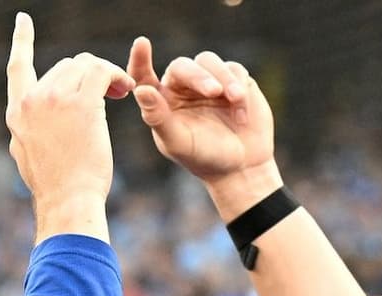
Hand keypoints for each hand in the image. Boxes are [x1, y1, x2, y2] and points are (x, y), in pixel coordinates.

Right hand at [5, 14, 133, 241]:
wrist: (68, 203)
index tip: (24, 20)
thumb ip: (29, 129)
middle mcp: (32, 100)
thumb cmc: (56, 189)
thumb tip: (31, 119)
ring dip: (106, 74)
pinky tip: (125, 89)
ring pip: (85, 64)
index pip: (17, 67)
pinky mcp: (81, 103)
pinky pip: (102, 71)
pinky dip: (116, 75)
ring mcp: (55, 99)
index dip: (22, 41)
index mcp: (17, 112)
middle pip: (64, 65)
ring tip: (119, 92)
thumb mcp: (28, 156)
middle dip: (88, 74)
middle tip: (111, 93)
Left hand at [127, 39, 278, 218]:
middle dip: (200, 77)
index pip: (145, 76)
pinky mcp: (233, 79)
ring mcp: (209, 80)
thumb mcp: (179, 142)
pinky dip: (239, 88)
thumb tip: (141, 91)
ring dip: (224, 78)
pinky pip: (234, 69)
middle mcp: (182, 86)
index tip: (141, 43)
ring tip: (234, 99)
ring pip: (209, 61)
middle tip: (215, 92)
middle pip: (183, 66)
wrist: (241, 166)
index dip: (140, 60)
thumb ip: (158, 117)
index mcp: (162, 100)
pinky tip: (242, 114)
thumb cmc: (204, 158)